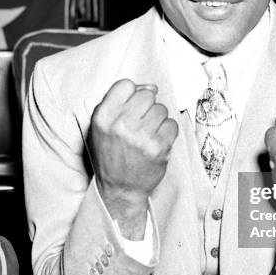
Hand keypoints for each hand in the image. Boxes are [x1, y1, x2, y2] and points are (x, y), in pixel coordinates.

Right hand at [89, 79, 177, 236]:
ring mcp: (140, 137)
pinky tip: (156, 143)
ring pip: (162, 109)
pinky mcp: (158, 147)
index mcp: (103, 117)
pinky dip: (167, 133)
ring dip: (158, 121)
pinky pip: (172, 124)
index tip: (130, 109)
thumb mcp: (103, 126)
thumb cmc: (111, 154)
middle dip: (147, 108)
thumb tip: (152, 87)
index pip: (125, 85)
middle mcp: (120, 125)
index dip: (131, 95)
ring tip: (147, 136)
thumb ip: (121, 101)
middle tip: (140, 125)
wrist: (120, 189)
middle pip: (147, 95)